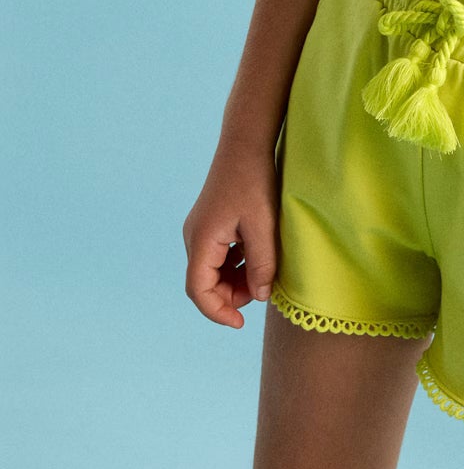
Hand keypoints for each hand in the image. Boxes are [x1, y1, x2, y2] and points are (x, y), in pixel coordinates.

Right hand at [183, 148, 279, 327]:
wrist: (245, 144)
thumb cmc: (255, 181)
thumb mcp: (264, 226)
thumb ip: (262, 264)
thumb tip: (258, 298)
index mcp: (202, 240)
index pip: (198, 290)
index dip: (217, 312)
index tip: (240, 323)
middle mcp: (195, 238)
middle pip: (204, 283)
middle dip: (229, 296)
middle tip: (260, 294)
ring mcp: (201, 231)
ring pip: (212, 271)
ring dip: (235, 281)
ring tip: (263, 277)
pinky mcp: (212, 225)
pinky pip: (219, 256)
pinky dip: (236, 265)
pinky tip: (258, 258)